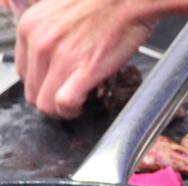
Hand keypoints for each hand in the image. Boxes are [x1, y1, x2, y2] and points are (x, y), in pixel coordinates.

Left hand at [15, 0, 167, 118]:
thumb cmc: (101, 3)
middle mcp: (39, 43)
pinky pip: (65, 103)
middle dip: (50, 99)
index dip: (42, 83)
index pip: (23, 72)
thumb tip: (51, 51)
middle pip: (32, 92)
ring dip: (61, 109)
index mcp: (29, 28)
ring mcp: (60, 58)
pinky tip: (82, 105)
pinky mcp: (84, 70)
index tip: (57, 83)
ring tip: (78, 102)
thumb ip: (46, 31)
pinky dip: (71, 111)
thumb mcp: (56, 10)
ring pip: (46, 104)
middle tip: (69, 95)